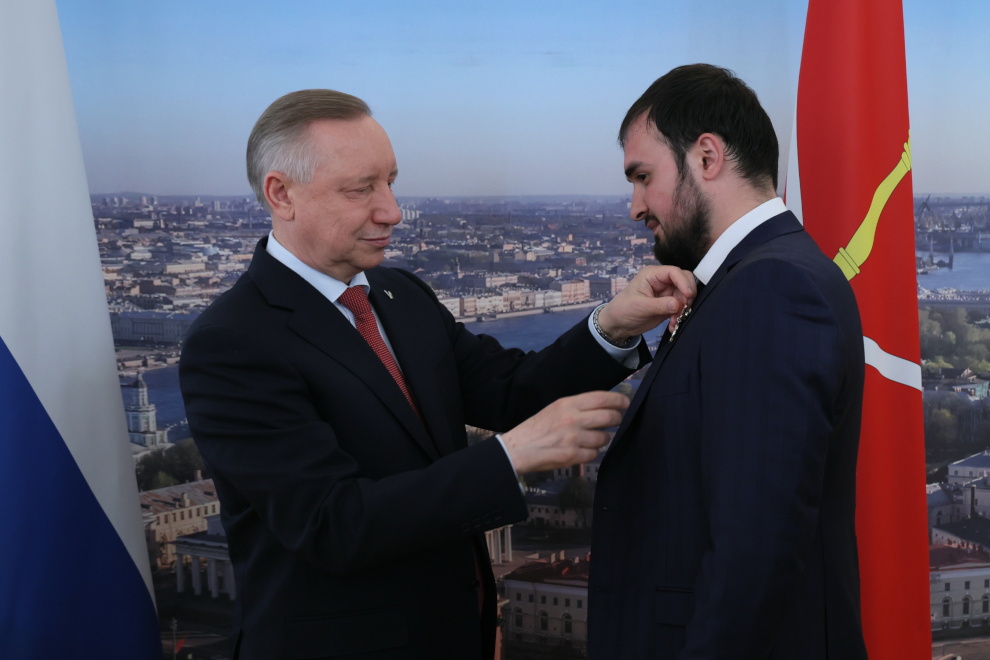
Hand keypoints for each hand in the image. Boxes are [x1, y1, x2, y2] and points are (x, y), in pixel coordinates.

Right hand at [500, 391, 628, 473]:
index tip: (625, 403)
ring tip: (594, 438)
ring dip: (603, 439)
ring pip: (604, 438)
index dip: (619, 400)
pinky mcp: (573, 455)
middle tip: (618, 421)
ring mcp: (574, 438)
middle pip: (609, 417)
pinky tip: (583, 450)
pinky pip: (594, 454)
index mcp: (568, 403)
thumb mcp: (555, 409)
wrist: (518, 448)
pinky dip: (592, 453)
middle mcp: (573, 419)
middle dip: (617, 419)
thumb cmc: (536, 428)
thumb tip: (601, 408)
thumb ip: (576, 407)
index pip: (602, 398)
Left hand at [596, 266, 695, 341]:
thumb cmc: (623, 310)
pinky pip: (681, 308)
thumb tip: (678, 304)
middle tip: (684, 309)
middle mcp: (662, 281)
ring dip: (684, 309)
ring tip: (674, 321)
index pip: (674, 272)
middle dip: (687, 295)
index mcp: (653, 275)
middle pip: (684, 281)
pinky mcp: (669, 305)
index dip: (684, 282)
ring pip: (685, 296)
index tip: (688, 296)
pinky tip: (672, 325)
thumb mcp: (640, 306)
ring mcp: (666, 294)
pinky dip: (680, 316)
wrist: (618, 325)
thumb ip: (660, 305)